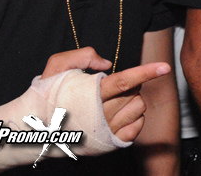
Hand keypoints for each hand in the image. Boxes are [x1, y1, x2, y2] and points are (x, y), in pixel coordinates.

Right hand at [40, 47, 170, 141]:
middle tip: (113, 85)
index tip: (165, 67)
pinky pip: (137, 127)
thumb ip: (81, 56)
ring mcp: (106, 131)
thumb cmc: (48, 96)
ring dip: (133, 99)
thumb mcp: (56, 67)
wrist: (35, 131)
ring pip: (138, 108)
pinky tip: (119, 113)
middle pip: (134, 93)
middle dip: (131, 83)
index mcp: (90, 95)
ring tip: (115, 99)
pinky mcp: (110, 143)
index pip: (124, 81)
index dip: (146, 72)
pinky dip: (134, 117)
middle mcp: (100, 116)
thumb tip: (107, 64)